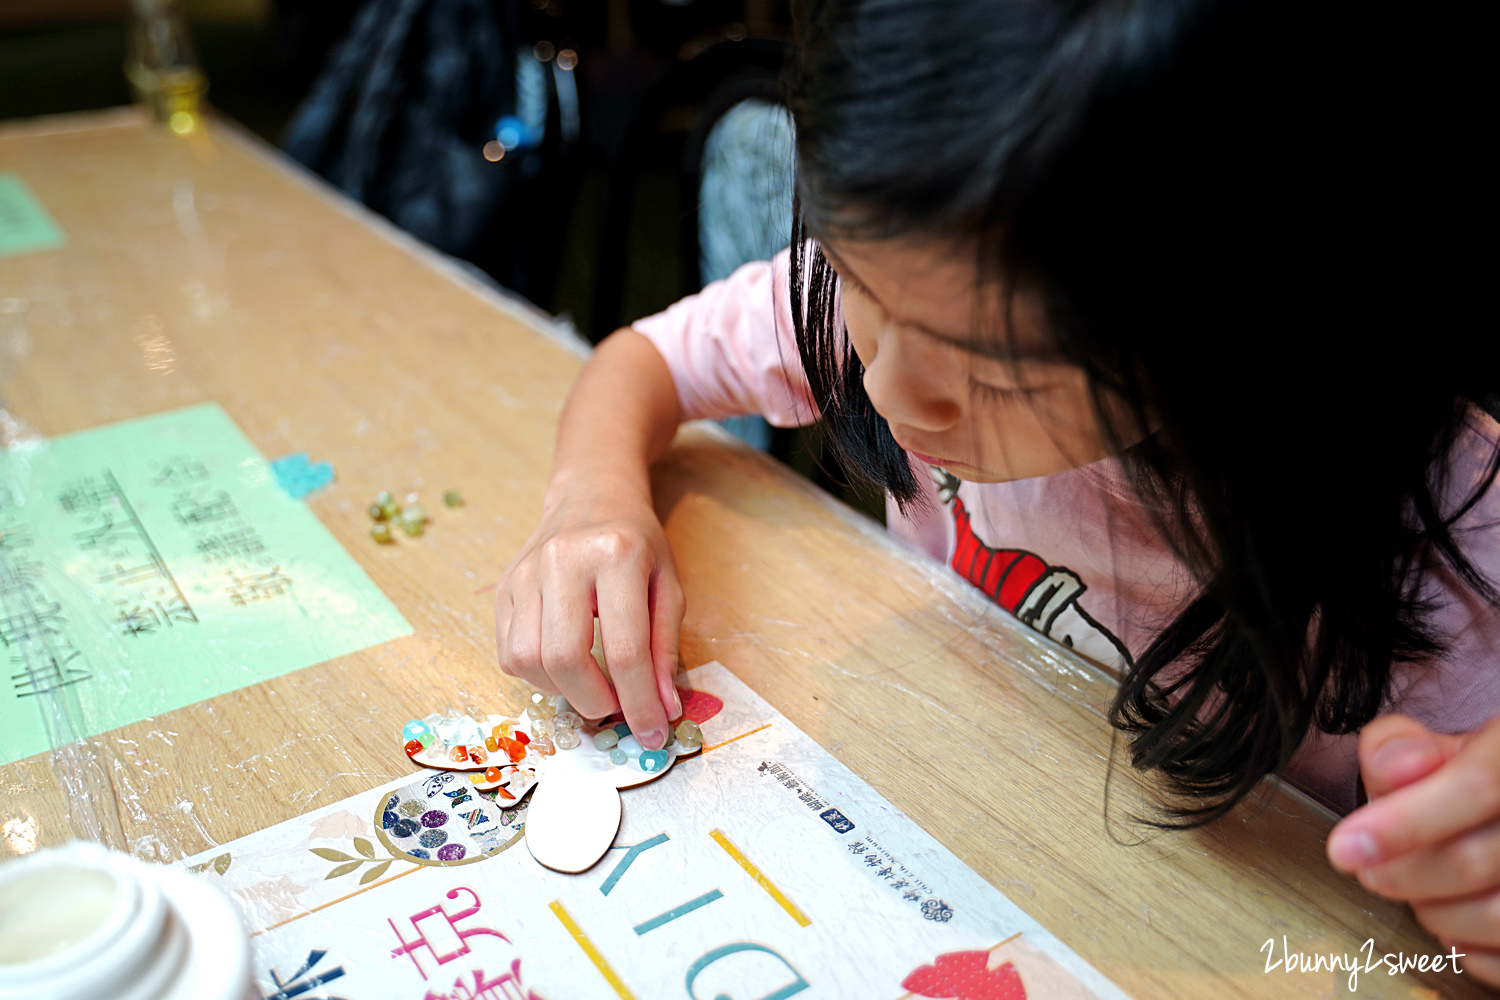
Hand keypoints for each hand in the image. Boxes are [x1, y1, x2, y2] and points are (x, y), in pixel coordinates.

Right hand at [495, 483, 684, 749]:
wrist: (592, 494)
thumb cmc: (636, 542)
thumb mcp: (669, 586)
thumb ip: (666, 649)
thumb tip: (661, 710)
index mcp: (616, 555)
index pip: (625, 650)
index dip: (639, 702)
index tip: (652, 734)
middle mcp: (563, 560)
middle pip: (565, 659)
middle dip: (593, 701)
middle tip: (614, 709)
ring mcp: (524, 573)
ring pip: (527, 660)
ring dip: (562, 691)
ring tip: (591, 685)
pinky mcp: (503, 587)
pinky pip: (509, 653)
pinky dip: (537, 676)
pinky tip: (564, 666)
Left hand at [1327, 713, 1499, 984]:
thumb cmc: (1474, 782)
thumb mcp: (1436, 748)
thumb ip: (1398, 749)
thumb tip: (1395, 770)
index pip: (1476, 786)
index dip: (1404, 821)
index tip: (1346, 848)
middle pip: (1473, 860)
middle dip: (1403, 874)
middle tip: (1372, 869)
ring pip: (1496, 915)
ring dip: (1436, 913)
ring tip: (1418, 891)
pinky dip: (1469, 948)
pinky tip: (1454, 920)